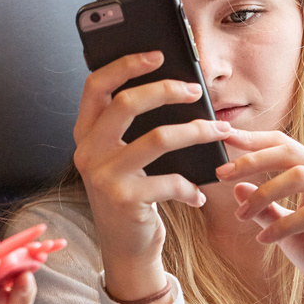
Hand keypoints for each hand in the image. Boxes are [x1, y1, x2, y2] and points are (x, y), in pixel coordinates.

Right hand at [73, 50, 230, 299]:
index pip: (95, 86)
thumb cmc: (132, 196)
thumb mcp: (123, 159)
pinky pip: (170, 180)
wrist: (126, 249)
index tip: (158, 54)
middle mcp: (87, 152)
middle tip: (195, 91)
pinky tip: (198, 194)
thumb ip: (133, 129)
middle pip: (126, 104)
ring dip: (197, 131)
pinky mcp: (124, 200)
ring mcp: (104, 177)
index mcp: (85, 134)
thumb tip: (176, 88)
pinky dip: (191, 186)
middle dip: (167, 90)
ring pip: (158, 137)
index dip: (125, 65)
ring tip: (219, 131)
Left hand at [215, 129, 303, 303]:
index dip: (255, 140)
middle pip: (291, 153)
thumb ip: (266, 210)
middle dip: (252, 160)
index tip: (224, 137)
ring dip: (263, 194)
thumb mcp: (287, 233)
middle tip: (222, 173)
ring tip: (242, 215)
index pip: (287, 146)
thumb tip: (237, 187)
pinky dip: (282, 226)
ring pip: (300, 177)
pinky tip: (263, 240)